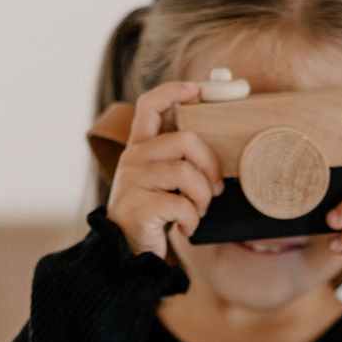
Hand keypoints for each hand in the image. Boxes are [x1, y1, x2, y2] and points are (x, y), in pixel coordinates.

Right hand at [106, 80, 224, 258]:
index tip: (195, 89)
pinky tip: (186, 227)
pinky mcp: (138, 207)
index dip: (172, 91)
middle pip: (184, 140)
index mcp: (139, 148)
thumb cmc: (154, 214)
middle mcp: (133, 159)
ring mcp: (133, 182)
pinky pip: (181, 204)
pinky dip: (192, 220)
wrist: (126, 252)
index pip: (149, 106)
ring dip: (203, 196)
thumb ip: (178, 161)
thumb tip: (215, 151)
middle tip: (215, 189)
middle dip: (210, 165)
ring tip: (199, 211)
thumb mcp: (162, 182)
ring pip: (185, 173)